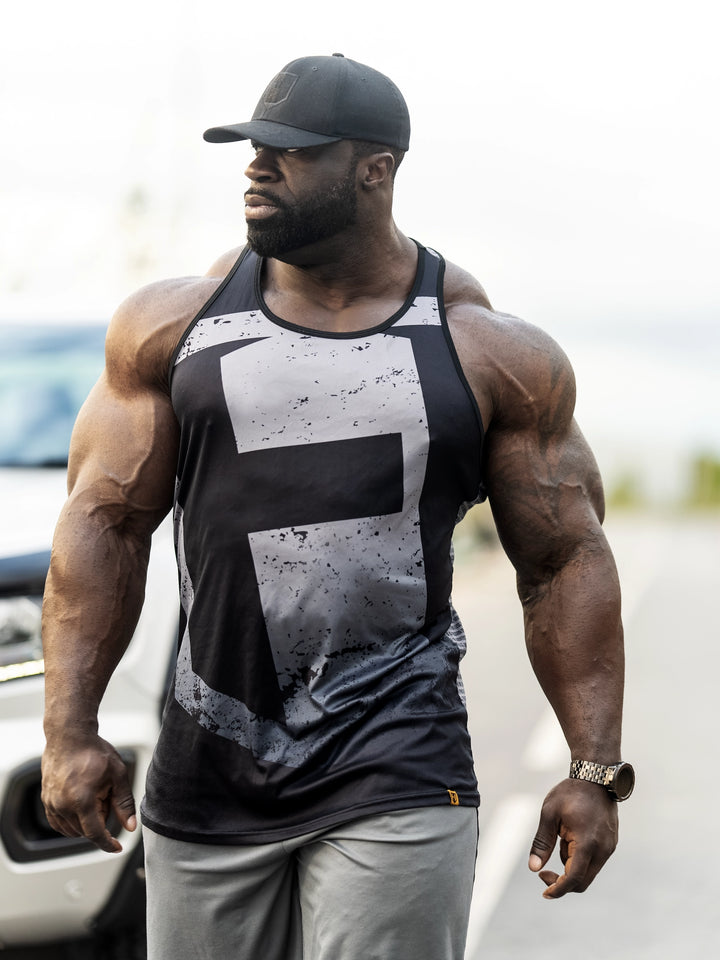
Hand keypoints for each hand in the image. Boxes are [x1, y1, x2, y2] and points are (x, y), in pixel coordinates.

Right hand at [41, 735, 136, 853]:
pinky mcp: (46, 801)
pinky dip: (71, 822)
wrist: (69, 737)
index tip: (116, 847)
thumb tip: (130, 827)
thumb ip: (124, 803)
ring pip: (71, 829)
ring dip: (85, 822)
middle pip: (85, 831)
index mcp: (82, 800)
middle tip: (106, 796)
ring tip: (93, 795)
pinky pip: (58, 823)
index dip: (107, 843)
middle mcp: (62, 805)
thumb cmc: (94, 752)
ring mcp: (51, 804)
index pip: (95, 833)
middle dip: (99, 821)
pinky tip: (81, 806)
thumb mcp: (117, 774)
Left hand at [528, 777, 617, 898]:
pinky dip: (579, 859)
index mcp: (587, 843)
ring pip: (588, 872)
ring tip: (560, 838)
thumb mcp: (549, 814)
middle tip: (543, 873)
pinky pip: (593, 861)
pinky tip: (569, 837)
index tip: (544, 892)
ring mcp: (609, 847)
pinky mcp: (610, 844)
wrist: (596, 776)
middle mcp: (602, 850)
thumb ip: (542, 842)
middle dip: (562, 882)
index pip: (574, 878)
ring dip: (570, 868)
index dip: (558, 889)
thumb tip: (533, 868)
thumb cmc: (570, 793)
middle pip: (582, 881)